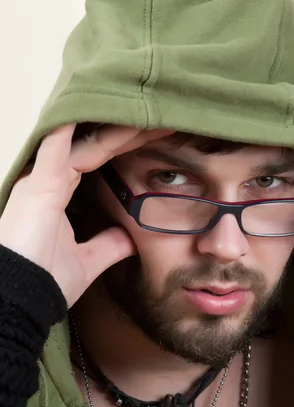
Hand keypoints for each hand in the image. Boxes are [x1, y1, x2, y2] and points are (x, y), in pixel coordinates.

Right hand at [0, 124, 172, 306]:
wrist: (22, 301)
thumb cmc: (45, 281)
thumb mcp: (88, 260)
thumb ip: (108, 245)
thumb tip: (130, 238)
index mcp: (57, 195)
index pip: (97, 160)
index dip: (123, 146)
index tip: (153, 134)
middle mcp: (47, 181)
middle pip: (93, 147)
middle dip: (126, 132)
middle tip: (159, 116)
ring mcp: (41, 181)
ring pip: (83, 144)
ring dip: (115, 129)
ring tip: (145, 111)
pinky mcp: (38, 187)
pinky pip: (57, 147)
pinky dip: (73, 126)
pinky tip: (92, 106)